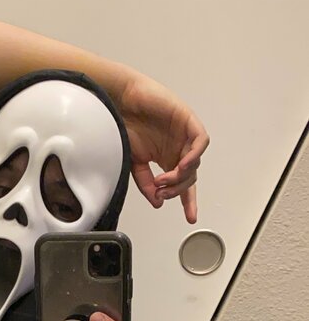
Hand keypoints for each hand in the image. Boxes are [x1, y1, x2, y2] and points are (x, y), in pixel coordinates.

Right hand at [117, 69, 209, 223]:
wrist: (120, 102)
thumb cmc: (124, 126)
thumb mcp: (133, 163)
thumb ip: (145, 183)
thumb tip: (158, 202)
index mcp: (167, 159)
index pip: (182, 185)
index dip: (187, 201)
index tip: (190, 218)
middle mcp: (178, 149)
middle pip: (189, 178)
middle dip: (177, 191)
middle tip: (161, 193)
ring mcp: (184, 136)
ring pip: (194, 163)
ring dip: (181, 177)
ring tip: (163, 180)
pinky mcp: (188, 120)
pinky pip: (200, 142)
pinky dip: (194, 156)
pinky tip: (182, 165)